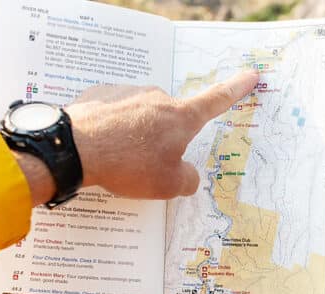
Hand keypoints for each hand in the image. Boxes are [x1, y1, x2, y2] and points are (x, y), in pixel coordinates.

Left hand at [65, 71, 258, 199]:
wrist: (74, 148)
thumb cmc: (128, 166)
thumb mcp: (168, 185)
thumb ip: (187, 180)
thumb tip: (188, 175)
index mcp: (181, 118)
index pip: (216, 101)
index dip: (236, 89)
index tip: (250, 75)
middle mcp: (157, 98)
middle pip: (171, 120)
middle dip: (164, 140)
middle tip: (148, 166)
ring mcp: (128, 92)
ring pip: (142, 118)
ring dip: (136, 136)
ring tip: (120, 160)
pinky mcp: (102, 94)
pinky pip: (116, 114)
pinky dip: (113, 130)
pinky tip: (102, 148)